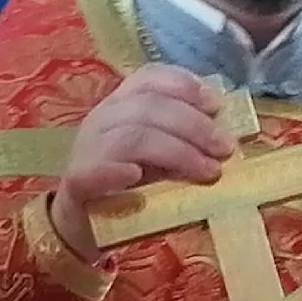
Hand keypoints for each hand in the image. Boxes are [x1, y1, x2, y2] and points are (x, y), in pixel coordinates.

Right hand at [47, 65, 234, 260]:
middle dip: (194, 125)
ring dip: (176, 151)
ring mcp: (87, 149)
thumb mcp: (158, 157)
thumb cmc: (127, 187)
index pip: (150, 77)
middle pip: (149, 106)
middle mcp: (102, 119)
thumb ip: (183, 142)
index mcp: (122, 104)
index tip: (216, 105)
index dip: (185, 85)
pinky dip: (117, 171)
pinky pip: (95, 171)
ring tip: (207, 170)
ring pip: (133, 137)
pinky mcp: (76, 182)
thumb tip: (224, 139)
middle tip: (225, 149)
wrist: (81, 222)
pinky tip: (136, 177)